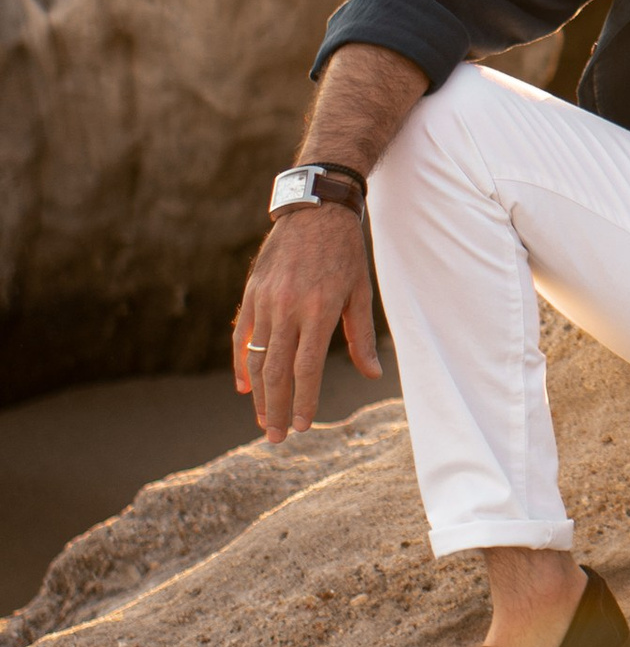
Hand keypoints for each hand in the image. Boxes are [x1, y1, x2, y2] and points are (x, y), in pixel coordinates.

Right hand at [232, 206, 381, 440]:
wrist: (316, 208)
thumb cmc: (345, 252)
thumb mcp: (360, 291)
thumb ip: (361, 336)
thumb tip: (372, 375)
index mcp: (318, 310)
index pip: (306, 368)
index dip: (304, 401)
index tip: (303, 427)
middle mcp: (288, 307)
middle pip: (276, 371)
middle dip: (276, 408)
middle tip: (276, 438)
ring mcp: (266, 300)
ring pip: (255, 357)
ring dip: (258, 394)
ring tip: (263, 421)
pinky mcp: (252, 292)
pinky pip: (242, 334)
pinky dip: (241, 363)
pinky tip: (244, 387)